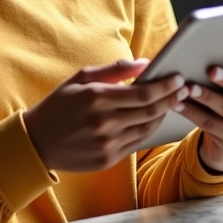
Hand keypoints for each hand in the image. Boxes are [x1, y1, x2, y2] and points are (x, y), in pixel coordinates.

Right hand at [23, 59, 188, 172]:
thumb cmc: (60, 104)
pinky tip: (155, 119)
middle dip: (170, 99)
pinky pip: (137, 143)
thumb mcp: (82, 77)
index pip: (143, 93)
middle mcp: (104, 123)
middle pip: (150, 111)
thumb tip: (145, 62)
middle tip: (184, 89)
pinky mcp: (108, 159)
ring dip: (163, 115)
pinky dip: (150, 130)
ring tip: (172, 102)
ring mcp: (107, 143)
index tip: (178, 78)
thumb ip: (115, 69)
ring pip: (147, 129)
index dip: (164, 86)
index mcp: (98, 98)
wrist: (38, 141)